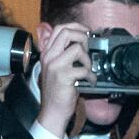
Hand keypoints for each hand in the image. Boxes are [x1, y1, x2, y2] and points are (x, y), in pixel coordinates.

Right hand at [35, 22, 94, 137]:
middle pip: (67, 32)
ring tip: (88, 70)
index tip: (87, 33)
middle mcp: (49, 56)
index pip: (59, 29)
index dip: (76, 27)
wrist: (52, 110)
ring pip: (77, 49)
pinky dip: (91, 76)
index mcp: (47, 52)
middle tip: (89, 50)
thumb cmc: (58, 90)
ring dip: (88, 60)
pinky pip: (83, 69)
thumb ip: (64, 55)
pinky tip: (89, 82)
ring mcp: (55, 65)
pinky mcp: (63, 76)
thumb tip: (80, 43)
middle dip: (83, 38)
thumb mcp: (57, 68)